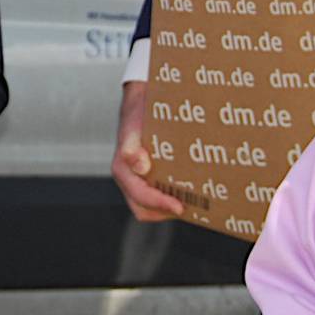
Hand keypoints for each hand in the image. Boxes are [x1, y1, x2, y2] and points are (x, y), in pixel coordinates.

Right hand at [111, 82, 181, 221]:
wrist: (141, 103)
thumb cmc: (137, 116)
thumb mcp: (133, 128)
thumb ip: (132, 148)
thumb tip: (141, 166)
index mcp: (123, 171)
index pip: (140, 198)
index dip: (159, 204)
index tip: (180, 206)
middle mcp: (129, 180)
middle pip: (145, 210)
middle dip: (166, 211)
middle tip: (190, 207)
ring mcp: (139, 180)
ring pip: (152, 207)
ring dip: (169, 207)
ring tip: (192, 202)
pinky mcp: (150, 178)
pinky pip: (159, 196)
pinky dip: (172, 197)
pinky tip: (189, 191)